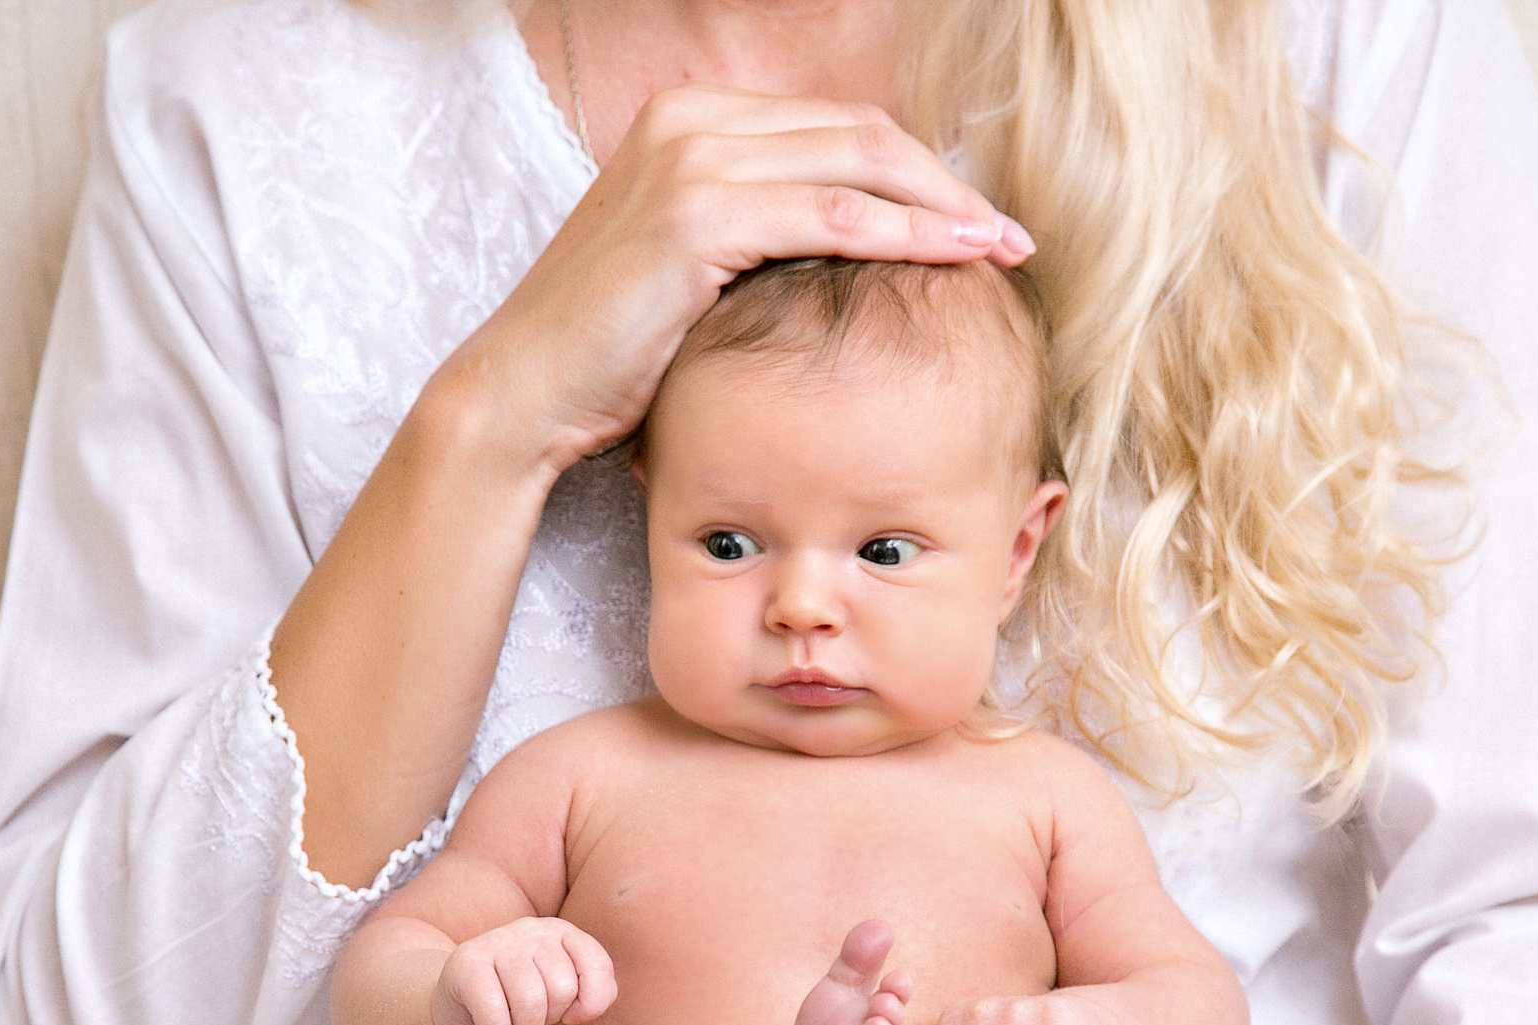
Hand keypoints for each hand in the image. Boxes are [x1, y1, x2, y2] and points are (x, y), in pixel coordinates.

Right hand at [434, 919, 616, 1024]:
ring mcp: (496, 941)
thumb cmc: (519, 1006)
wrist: (459, 1011)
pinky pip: (495, 1014)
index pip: (598, 967)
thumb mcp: (565, 1002)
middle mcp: (530, 929)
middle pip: (563, 989)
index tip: (569, 1015)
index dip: (590, 1005)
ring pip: (530, 1003)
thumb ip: (595, 997)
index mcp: (561, 933)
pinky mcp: (465, 963)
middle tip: (528, 1020)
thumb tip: (583, 1009)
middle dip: (547, 1021)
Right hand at [445, 85, 1034, 472]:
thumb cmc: (612, 354)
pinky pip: (831, 217)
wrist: (526, 394)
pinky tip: (955, 259)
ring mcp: (691, 160)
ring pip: (858, 163)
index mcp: (691, 118)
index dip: (918, 169)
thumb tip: (859, 244)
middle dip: (946, 182)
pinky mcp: (696, 215)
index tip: (976, 220)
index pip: (837, 126)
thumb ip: (764, 234)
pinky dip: (903, 235)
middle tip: (1011, 235)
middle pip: (860, 132)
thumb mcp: (697, 269)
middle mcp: (690, 120)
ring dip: (943, 207)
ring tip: (1002, 249)